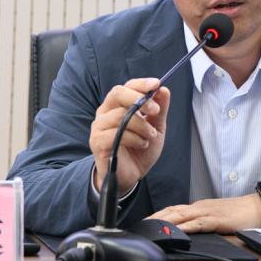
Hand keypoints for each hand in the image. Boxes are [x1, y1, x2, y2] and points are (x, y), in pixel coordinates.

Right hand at [89, 78, 169, 194]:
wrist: (130, 176)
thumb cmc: (140, 148)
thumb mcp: (156, 128)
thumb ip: (160, 110)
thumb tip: (163, 90)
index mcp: (119, 105)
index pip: (127, 86)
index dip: (141, 84)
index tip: (156, 84)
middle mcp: (106, 112)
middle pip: (117, 93)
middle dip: (139, 99)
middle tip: (155, 110)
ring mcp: (99, 126)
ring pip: (119, 115)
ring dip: (141, 125)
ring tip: (150, 136)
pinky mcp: (97, 141)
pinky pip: (115, 134)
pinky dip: (134, 138)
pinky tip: (142, 144)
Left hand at [148, 193, 260, 233]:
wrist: (257, 207)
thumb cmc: (238, 213)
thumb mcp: (215, 217)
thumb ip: (201, 222)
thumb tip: (187, 232)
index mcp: (198, 207)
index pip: (173, 209)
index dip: (157, 215)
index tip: (144, 223)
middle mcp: (200, 207)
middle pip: (172, 211)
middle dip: (155, 218)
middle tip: (141, 226)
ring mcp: (208, 212)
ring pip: (182, 215)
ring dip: (165, 221)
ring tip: (152, 228)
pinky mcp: (217, 220)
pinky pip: (199, 223)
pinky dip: (186, 227)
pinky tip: (178, 231)